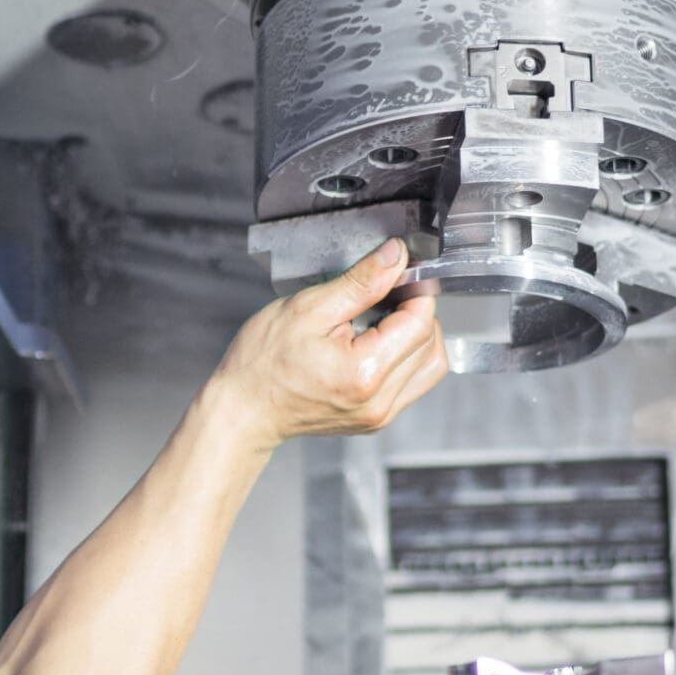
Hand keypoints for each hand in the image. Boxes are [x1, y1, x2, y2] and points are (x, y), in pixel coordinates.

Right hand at [202, 239, 448, 454]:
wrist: (243, 410)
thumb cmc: (263, 363)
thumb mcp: (308, 308)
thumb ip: (361, 282)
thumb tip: (396, 256)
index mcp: (364, 372)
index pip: (420, 323)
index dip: (416, 291)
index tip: (399, 274)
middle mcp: (379, 401)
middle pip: (432, 345)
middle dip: (418, 313)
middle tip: (388, 295)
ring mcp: (379, 415)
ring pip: (430, 367)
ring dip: (418, 337)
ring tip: (383, 320)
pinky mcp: (375, 419)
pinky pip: (412, 383)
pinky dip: (406, 358)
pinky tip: (377, 343)